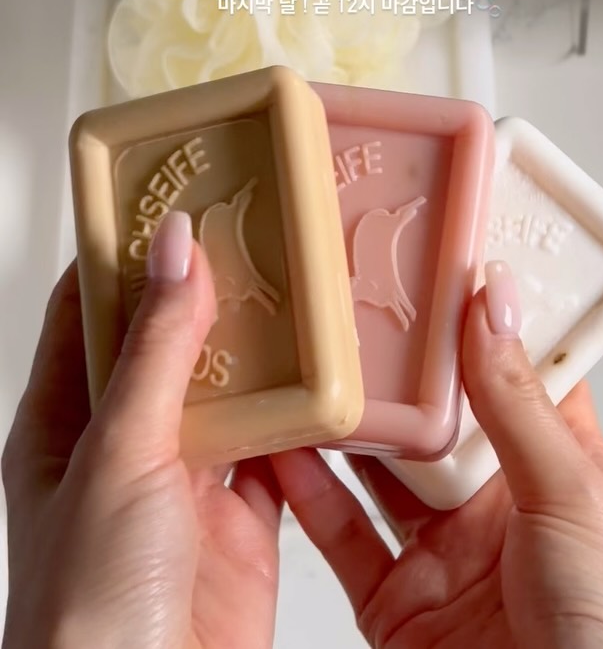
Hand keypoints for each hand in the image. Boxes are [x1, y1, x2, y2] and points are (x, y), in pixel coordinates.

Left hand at [2, 211, 281, 648]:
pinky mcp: (244, 512)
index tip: (170, 200)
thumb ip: (157, 350)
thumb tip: (173, 251)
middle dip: (211, 292)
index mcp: (70, 419)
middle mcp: (129, 441)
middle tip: (253, 233)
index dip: (126, 252)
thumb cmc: (88, 607)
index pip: (94, 309)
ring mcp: (188, 476)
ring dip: (264, 350)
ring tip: (298, 289)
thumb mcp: (120, 453)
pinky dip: (305, 415)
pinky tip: (327, 381)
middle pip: (172, 342)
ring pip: (233, 388)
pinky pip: (281, 444)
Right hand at [271, 260, 602, 648]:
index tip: (433, 262)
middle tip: (345, 308)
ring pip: (374, 469)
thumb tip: (492, 304)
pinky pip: (339, 535)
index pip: (508, 367)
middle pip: (427, 414)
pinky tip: (282, 453)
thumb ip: (520, 403)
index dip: (472, 316)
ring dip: (338, 424)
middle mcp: (491, 500)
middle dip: (388, 367)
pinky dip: (305, 495)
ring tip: (303, 366)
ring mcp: (440, 549)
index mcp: (548, 463)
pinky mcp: (395, 599)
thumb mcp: (571, 495)